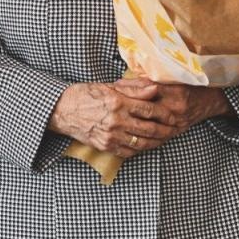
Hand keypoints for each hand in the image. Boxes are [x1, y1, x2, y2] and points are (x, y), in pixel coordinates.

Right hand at [48, 79, 177, 157]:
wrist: (63, 110)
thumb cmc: (86, 95)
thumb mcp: (110, 86)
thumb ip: (134, 88)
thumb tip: (155, 88)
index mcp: (118, 102)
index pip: (149, 110)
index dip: (164, 114)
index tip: (173, 116)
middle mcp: (116, 120)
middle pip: (149, 129)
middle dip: (165, 130)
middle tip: (174, 130)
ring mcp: (110, 136)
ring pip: (141, 143)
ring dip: (156, 142)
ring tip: (164, 139)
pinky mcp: (105, 146)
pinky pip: (128, 152)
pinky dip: (140, 150)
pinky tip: (146, 145)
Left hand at [124, 81, 231, 135]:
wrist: (209, 100)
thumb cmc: (189, 85)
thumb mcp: (172, 78)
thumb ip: (150, 80)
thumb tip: (123, 82)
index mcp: (174, 90)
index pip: (147, 88)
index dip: (130, 87)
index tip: (114, 86)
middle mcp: (175, 107)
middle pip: (145, 107)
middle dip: (127, 106)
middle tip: (110, 104)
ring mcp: (176, 121)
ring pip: (148, 123)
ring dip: (132, 121)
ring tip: (115, 119)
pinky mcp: (176, 131)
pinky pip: (156, 135)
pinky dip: (142, 134)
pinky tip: (129, 133)